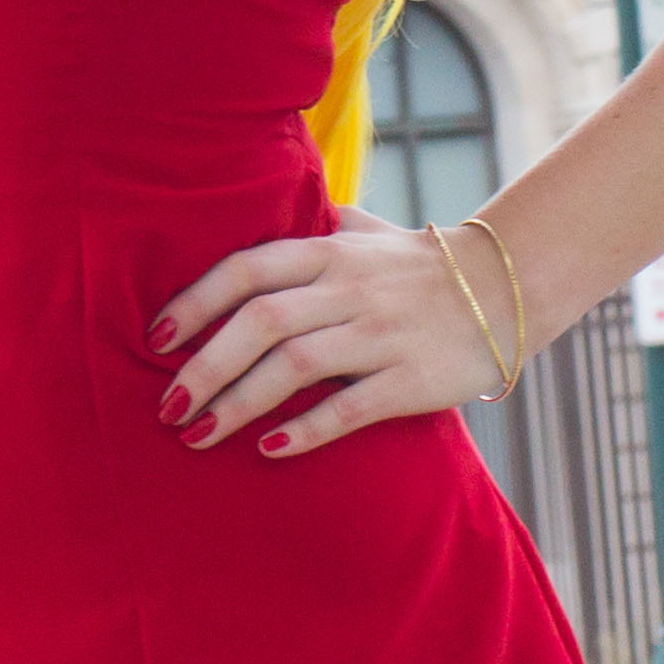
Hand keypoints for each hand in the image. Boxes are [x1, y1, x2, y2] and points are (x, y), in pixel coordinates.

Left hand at [144, 221, 517, 458]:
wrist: (507, 288)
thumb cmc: (420, 263)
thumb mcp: (364, 229)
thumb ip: (311, 225)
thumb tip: (252, 215)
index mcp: (328, 252)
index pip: (246, 270)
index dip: (195, 304)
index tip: (156, 340)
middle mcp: (348, 289)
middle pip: (260, 322)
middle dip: (204, 367)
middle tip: (166, 406)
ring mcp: (380, 334)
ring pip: (295, 366)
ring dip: (238, 403)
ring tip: (198, 434)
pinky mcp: (411, 380)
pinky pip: (349, 407)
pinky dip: (305, 429)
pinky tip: (268, 448)